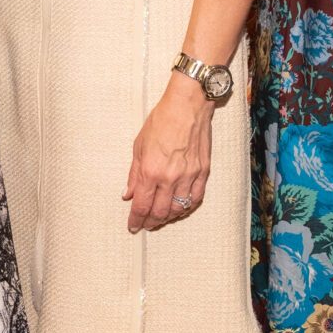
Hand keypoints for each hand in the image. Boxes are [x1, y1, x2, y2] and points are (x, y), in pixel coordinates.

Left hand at [123, 74, 211, 232]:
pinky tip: (180, 209)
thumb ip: (134, 174)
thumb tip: (128, 194)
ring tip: (160, 218)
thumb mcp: (139, 146)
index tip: (133, 226)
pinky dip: (186, 208)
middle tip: (145, 224)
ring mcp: (189, 176)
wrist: (188, 106)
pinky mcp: (203, 172)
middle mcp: (170, 177)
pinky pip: (195, 198)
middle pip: (160, 212)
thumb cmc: (162, 120)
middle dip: (150, 222)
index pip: (142, 205)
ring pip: (178, 209)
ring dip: (167, 217)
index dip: (136, 219)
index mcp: (151, 170)